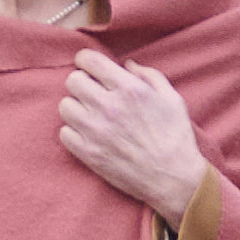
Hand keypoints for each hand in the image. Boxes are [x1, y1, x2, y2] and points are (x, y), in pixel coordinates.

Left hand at [56, 49, 208, 223]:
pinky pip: (64, 133)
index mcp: (129, 89)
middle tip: (92, 92)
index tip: (89, 67)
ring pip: (65, 106)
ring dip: (76, 107)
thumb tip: (127, 65)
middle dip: (82, 82)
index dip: (86, 60)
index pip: (89, 60)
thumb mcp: (172, 98)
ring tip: (89, 114)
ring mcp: (95, 131)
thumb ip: (149, 76)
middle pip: (72, 81)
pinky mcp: (88, 154)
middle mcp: (108, 106)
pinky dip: (73, 131)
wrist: (173, 178)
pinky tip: (88, 133)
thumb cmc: (176, 137)